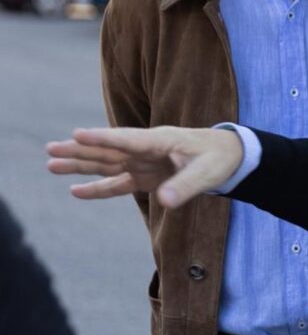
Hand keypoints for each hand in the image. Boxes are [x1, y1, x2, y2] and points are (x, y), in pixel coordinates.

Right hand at [46, 126, 242, 208]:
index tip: (77, 133)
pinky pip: (117, 183)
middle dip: (80, 149)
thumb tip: (164, 201)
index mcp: (162, 140)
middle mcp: (147, 149)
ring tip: (50, 164)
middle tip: (50, 148)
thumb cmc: (220, 158)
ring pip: (106, 163)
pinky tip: (75, 192)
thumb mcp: (209, 172)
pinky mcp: (146, 177)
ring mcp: (144, 163)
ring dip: (80, 164)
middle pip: (109, 150)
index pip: (128, 139)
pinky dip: (97, 189)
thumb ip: (187, 185)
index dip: (104, 138)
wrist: (230, 156)